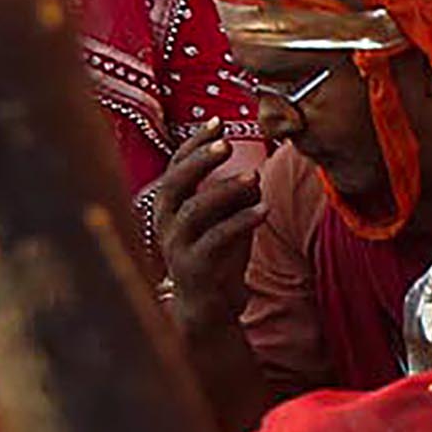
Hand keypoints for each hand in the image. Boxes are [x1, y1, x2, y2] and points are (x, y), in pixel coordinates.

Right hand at [145, 136, 263, 329]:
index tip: (216, 122)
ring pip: (193, 211)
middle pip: (173, 184)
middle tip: (225, 144)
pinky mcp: (196, 267)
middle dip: (198, 161)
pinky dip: (241, 222)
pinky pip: (216, 240)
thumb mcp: (226, 222)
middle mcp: (166, 224)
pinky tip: (264, 210)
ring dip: (224, 191)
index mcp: (170, 208)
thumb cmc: (217, 260)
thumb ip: (234, 199)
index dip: (193, 144)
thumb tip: (253, 174)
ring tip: (255, 177)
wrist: (209, 309)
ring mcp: (178, 246)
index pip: (175, 168)